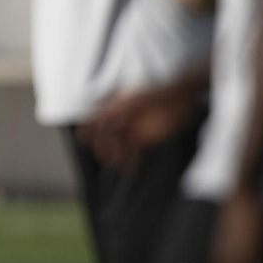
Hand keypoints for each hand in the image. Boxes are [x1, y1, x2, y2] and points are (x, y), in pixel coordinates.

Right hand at [79, 81, 198, 165]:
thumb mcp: (131, 101)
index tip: (80, 137)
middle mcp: (126, 118)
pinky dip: (132, 161)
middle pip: (108, 134)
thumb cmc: (157, 93)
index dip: (89, 127)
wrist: (181, 96)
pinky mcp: (150, 138)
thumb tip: (96, 117)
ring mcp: (137, 128)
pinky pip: (137, 152)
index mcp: (119, 105)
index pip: (98, 118)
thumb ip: (113, 110)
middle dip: (101, 144)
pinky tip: (129, 168)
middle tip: (98, 154)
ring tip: (112, 162)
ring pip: (120, 145)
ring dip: (115, 154)